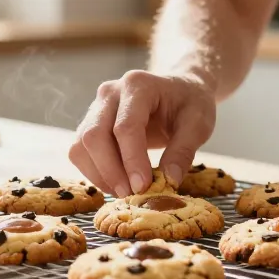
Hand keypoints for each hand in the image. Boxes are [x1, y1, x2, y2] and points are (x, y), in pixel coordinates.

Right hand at [68, 70, 215, 197]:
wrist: (180, 89)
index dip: (132, 160)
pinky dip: (94, 172)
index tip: (143, 187)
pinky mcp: (91, 123)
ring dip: (99, 174)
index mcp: (138, 85)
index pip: (126, 126)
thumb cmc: (190, 103)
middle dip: (110, 171)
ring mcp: (97, 107)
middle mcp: (110, 92)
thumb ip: (183, 151)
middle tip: (131, 194)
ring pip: (81, 145)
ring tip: (125, 192)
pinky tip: (116, 184)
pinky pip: (80, 151)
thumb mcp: (198, 124)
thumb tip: (169, 180)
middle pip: (95, 135)